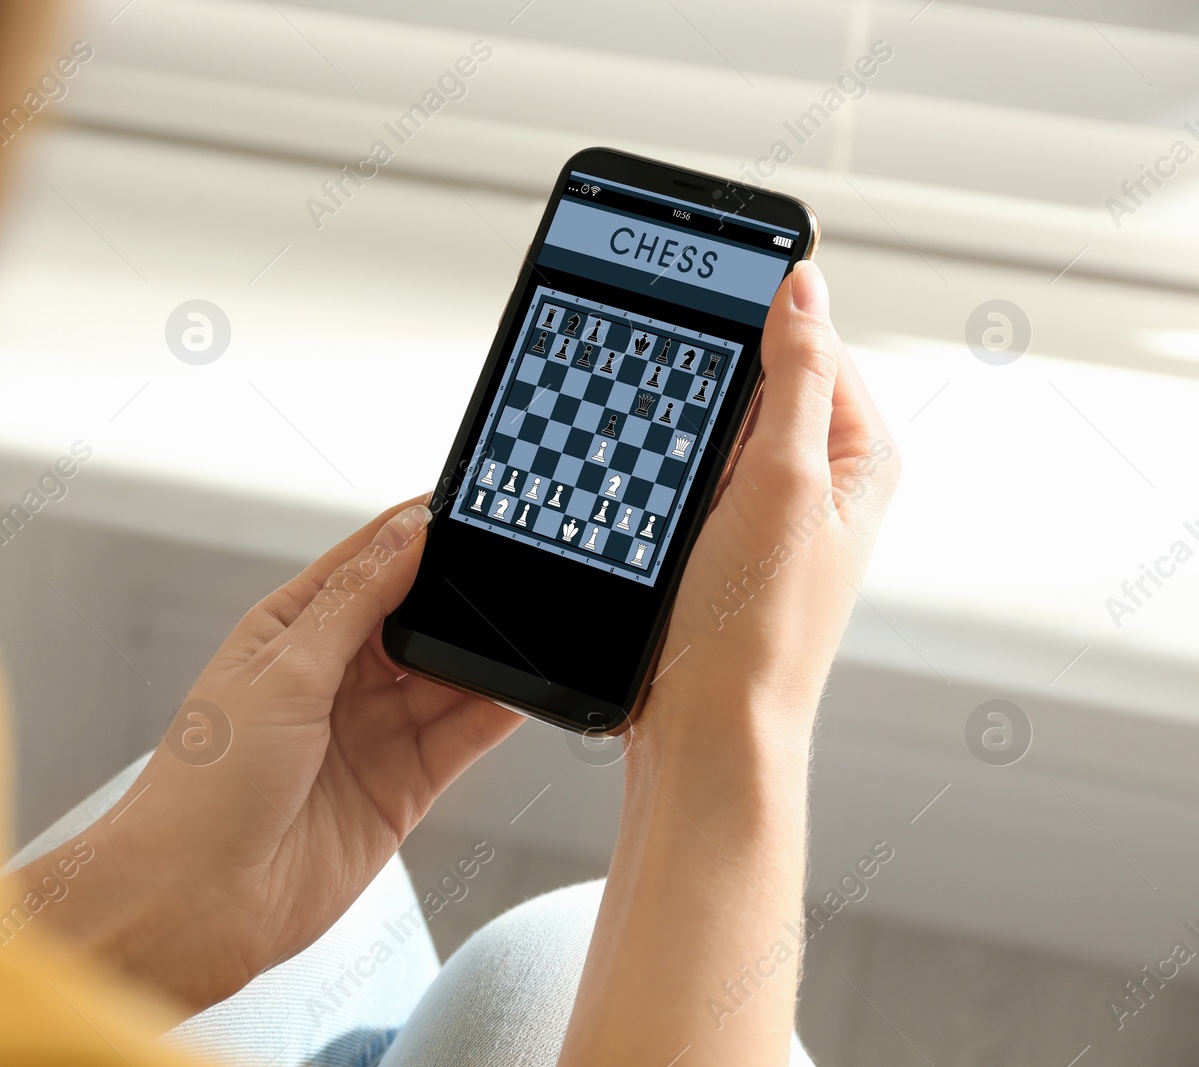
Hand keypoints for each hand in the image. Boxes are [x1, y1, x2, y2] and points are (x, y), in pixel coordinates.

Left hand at [27, 501, 522, 1010]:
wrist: (198, 901)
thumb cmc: (205, 785)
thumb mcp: (283, 671)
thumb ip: (355, 602)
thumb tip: (407, 533)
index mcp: (290, 630)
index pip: (366, 562)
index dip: (415, 531)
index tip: (469, 504)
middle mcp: (334, 675)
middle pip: (415, 616)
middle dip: (460, 594)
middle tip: (513, 567)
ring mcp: (371, 730)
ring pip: (447, 674)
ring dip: (485, 652)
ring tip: (530, 623)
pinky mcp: (403, 785)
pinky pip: (463, 735)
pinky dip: (497, 710)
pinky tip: (526, 686)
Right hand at [558, 262, 898, 1066]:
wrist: (704, 735)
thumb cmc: (753, 629)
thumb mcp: (786, 481)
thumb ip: (798, 377)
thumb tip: (802, 285)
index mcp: (861, 457)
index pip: (815, 341)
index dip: (756, 312)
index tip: (694, 287)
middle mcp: (821, 481)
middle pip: (760, 380)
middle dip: (707, 370)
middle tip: (651, 359)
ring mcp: (766, 513)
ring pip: (715, 426)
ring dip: (675, 418)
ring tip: (637, 418)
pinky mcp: (716, 543)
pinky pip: (684, 472)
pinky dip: (655, 460)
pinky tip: (626, 465)